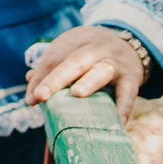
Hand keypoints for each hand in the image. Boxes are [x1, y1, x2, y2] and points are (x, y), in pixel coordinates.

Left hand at [26, 26, 147, 120]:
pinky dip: (123, 107)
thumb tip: (31, 96)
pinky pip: (127, 93)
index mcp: (75, 41)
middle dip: (55, 79)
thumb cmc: (91, 54)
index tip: (32, 98)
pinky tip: (117, 122)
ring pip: (100, 71)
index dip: (41, 77)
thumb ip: (51, 71)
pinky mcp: (131, 77)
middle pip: (73, 62)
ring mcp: (115, 62)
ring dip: (88, 82)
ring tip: (76, 93)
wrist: (130, 42)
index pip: (54, 58)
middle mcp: (95, 49)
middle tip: (40, 96)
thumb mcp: (72, 52)